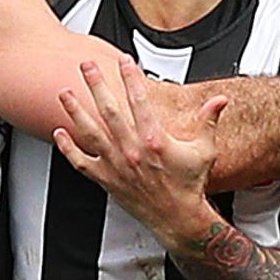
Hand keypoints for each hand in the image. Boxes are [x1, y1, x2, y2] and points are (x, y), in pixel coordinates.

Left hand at [52, 56, 228, 239]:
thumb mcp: (204, 150)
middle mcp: (132, 150)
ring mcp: (117, 165)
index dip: (131, 77)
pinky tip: (59, 133)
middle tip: (86, 65)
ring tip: (64, 93)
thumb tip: (220, 100)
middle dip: (97, 84)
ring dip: (75, 111)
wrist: (178, 219)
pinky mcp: (107, 180)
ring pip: (91, 132)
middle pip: (109, 110)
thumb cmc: (190, 185)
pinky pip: (82, 163)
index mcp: (155, 140)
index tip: (124, 60)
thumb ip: (209, 121)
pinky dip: (68, 148)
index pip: (140, 100)